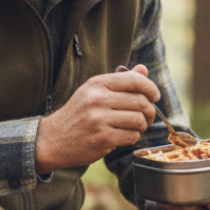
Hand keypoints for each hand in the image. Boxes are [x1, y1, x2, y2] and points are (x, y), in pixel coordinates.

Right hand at [35, 65, 156, 173]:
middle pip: (141, 102)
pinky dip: (133, 137)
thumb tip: (143, 70)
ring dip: (142, 125)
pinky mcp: (103, 139)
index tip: (155, 96)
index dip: (151, 88)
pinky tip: (124, 136)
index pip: (134, 80)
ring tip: (135, 126)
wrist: (54, 139)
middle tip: (148, 116)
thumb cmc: (78, 114)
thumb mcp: (94, 91)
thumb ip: (120, 81)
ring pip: (139, 120)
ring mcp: (100, 120)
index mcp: (97, 84)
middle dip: (150, 110)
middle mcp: (98, 99)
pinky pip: (131, 136)